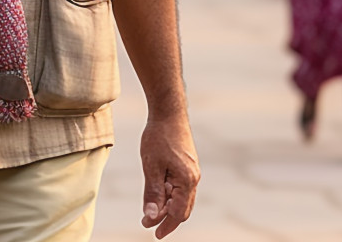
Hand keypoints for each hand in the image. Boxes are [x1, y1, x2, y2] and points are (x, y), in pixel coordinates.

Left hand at [139, 117, 199, 237]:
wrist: (168, 111)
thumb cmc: (158, 137)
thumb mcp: (151, 166)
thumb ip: (152, 193)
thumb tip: (150, 217)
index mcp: (187, 181)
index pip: (178, 213)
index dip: (165, 225)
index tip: (153, 233)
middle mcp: (194, 178)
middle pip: (182, 208)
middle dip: (167, 218)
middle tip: (148, 222)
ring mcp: (192, 171)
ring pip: (182, 198)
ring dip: (168, 206)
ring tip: (150, 209)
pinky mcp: (188, 165)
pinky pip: (181, 187)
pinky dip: (170, 194)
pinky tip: (158, 191)